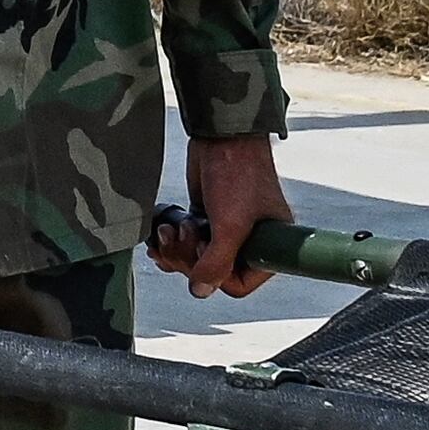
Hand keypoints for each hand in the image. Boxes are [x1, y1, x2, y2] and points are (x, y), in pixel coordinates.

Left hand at [150, 135, 291, 298]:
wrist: (222, 138)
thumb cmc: (238, 176)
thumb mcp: (230, 225)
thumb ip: (216, 262)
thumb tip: (201, 291)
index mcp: (268, 248)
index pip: (237, 285)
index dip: (213, 275)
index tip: (203, 252)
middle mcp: (248, 242)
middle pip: (208, 273)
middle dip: (187, 258)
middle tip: (182, 233)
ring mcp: (224, 231)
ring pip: (191, 259)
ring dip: (174, 249)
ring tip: (170, 228)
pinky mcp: (204, 218)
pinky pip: (183, 243)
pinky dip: (168, 239)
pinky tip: (160, 229)